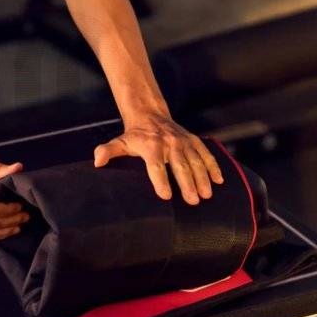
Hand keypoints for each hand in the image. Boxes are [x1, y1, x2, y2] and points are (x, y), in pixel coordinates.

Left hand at [94, 114, 223, 204]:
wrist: (150, 115)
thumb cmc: (134, 137)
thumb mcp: (120, 143)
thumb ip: (108, 152)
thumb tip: (97, 162)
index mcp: (151, 146)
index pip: (156, 166)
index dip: (160, 180)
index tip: (166, 196)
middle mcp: (169, 142)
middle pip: (180, 165)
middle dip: (187, 183)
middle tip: (193, 201)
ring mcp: (183, 141)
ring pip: (196, 160)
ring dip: (203, 178)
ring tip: (206, 194)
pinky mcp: (194, 140)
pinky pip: (206, 154)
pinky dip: (213, 166)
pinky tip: (219, 180)